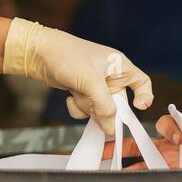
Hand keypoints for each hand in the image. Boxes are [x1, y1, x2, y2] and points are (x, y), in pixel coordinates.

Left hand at [3, 18, 153, 135]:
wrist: (37, 52)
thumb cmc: (67, 57)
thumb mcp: (91, 83)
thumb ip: (105, 107)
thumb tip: (111, 129)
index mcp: (119, 66)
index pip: (142, 83)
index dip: (144, 96)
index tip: (137, 107)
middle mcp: (110, 76)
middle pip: (118, 103)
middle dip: (105, 109)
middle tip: (95, 109)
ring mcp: (95, 84)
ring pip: (101, 109)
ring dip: (89, 108)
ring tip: (77, 95)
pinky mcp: (82, 90)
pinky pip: (86, 108)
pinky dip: (78, 107)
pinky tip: (69, 97)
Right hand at [107, 114, 181, 181]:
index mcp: (178, 132)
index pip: (159, 128)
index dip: (165, 132)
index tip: (178, 138)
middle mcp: (172, 150)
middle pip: (140, 152)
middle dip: (118, 153)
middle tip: (100, 156)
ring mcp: (176, 167)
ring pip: (148, 171)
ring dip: (134, 176)